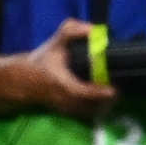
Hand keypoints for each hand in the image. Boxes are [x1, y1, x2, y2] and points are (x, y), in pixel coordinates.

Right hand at [0, 17, 114, 120]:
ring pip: (91, 113)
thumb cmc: (42, 61)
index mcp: (62, 84)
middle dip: (107, 100)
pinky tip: (106, 100)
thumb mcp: (55, 43)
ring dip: (104, 106)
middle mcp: (66, 100)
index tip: (114, 89)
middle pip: (91, 107)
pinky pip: (87, 115)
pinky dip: (98, 109)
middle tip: (120, 89)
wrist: (24, 81)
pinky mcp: (70, 113)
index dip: (99, 93)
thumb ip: (71, 30)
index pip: (82, 92)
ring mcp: (68, 109)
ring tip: (115, 94)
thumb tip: (93, 30)